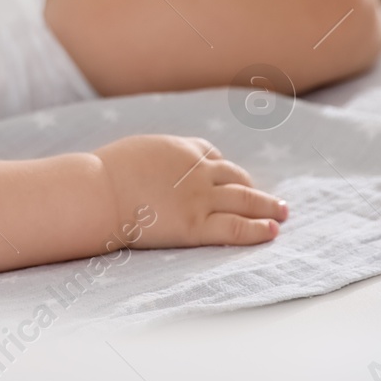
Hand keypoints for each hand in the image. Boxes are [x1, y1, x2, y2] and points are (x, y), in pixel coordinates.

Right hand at [91, 135, 286, 248]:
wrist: (97, 192)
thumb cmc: (104, 174)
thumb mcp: (137, 151)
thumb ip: (158, 157)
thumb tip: (157, 166)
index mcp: (182, 150)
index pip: (215, 157)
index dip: (227, 171)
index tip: (234, 181)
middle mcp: (197, 172)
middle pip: (238, 178)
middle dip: (256, 189)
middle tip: (273, 200)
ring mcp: (199, 199)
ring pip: (245, 201)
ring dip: (268, 206)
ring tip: (283, 213)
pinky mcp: (195, 225)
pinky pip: (235, 228)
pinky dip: (257, 229)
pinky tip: (272, 231)